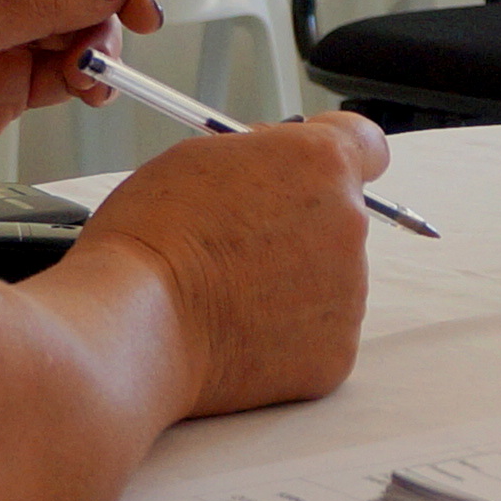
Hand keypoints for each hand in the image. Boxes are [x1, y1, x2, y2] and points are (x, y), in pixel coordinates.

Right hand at [74, 111, 382, 412]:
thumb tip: (275, 166)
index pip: (367, 145)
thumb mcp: (199, 156)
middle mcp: (349, 226)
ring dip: (293, 282)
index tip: (307, 174)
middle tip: (239, 243)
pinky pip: (317, 337)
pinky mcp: (334, 356)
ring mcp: (349, 296)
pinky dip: (285, 336)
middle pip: (341, 218)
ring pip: (330, 280)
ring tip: (226, 292)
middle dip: (300, 226)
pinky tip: (236, 330)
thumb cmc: (151, 239)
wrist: (133, 324)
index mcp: (322, 164)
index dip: (332, 160)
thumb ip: (260, 155)